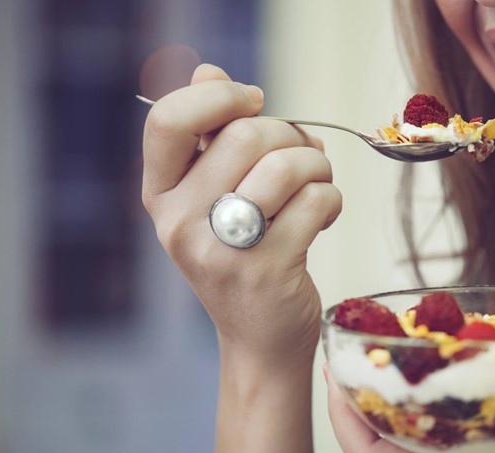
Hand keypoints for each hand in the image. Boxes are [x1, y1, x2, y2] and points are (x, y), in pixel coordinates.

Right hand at [142, 64, 340, 372]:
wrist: (261, 339)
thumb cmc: (244, 256)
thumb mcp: (213, 200)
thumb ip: (210, 137)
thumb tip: (208, 72)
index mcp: (161, 196)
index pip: (169, 120)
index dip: (220, 97)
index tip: (255, 102)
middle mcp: (180, 222)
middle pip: (245, 135)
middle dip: (291, 135)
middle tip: (305, 156)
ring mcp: (223, 249)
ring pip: (287, 165)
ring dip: (318, 164)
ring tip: (319, 182)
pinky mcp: (268, 269)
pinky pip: (317, 200)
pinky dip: (332, 199)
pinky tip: (324, 216)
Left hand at [327, 365, 494, 452]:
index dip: (344, 417)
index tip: (333, 370)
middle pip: (389, 447)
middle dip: (367, 397)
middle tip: (366, 344)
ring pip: (420, 446)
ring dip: (404, 402)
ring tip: (407, 352)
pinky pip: (452, 447)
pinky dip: (442, 411)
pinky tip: (461, 379)